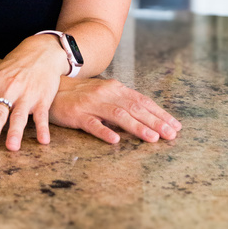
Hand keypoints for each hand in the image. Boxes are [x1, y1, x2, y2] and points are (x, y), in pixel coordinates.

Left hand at [0, 36, 67, 152]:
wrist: (41, 50)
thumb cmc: (13, 69)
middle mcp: (8, 89)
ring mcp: (26, 94)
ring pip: (19, 115)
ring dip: (15, 131)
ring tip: (12, 147)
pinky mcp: (43, 98)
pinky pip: (42, 115)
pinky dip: (43, 128)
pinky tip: (43, 141)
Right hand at [50, 77, 181, 143]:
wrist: (51, 88)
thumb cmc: (80, 94)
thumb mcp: (104, 94)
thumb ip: (122, 103)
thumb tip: (146, 117)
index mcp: (115, 88)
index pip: (142, 100)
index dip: (159, 113)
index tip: (175, 125)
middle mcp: (106, 93)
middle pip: (134, 107)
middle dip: (155, 121)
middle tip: (171, 135)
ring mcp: (91, 104)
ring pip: (118, 115)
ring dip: (137, 127)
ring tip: (152, 138)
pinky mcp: (77, 114)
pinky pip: (92, 124)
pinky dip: (104, 131)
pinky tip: (115, 140)